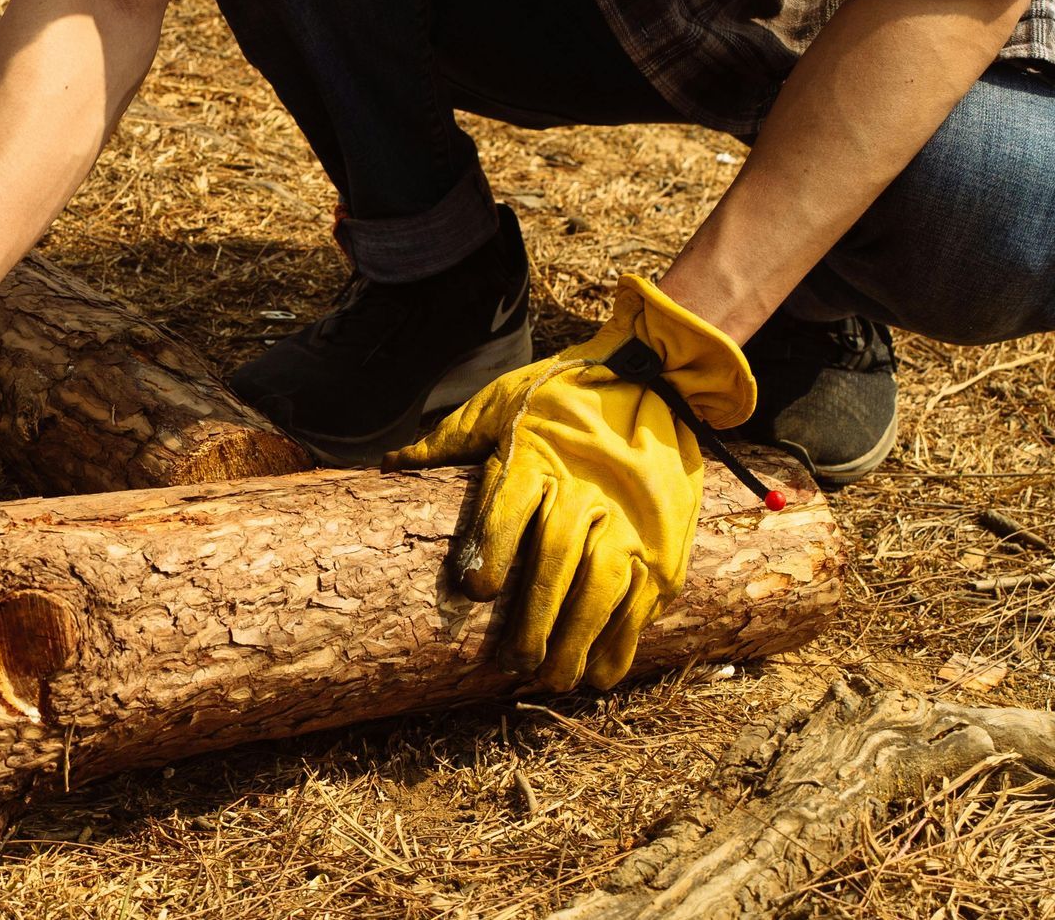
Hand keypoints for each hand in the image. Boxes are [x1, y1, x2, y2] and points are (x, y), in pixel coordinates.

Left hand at [383, 276, 753, 689]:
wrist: (653, 376)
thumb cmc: (561, 393)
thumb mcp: (501, 401)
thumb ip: (451, 439)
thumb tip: (390, 465)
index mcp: (538, 456)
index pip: (512, 506)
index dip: (495, 547)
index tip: (475, 589)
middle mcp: (586, 490)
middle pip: (560, 556)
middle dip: (538, 613)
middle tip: (516, 661)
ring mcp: (631, 518)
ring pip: (607, 583)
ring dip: (580, 637)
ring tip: (554, 678)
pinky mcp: (664, 542)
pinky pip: (646, 597)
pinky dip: (625, 639)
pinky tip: (601, 673)